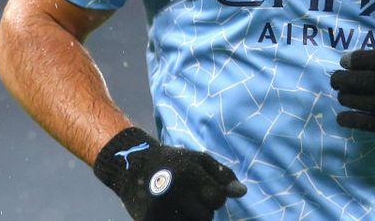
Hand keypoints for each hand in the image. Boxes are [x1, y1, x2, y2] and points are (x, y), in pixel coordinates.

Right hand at [93, 127, 246, 219]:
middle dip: (202, 209)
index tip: (202, 187)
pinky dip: (176, 220)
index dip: (214, 195)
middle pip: (206, 218)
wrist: (132, 167)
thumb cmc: (172, 161)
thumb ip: (223, 176)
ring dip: (190, 218)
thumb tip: (242, 193)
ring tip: (178, 204)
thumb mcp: (199, 160)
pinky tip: (170, 211)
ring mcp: (160, 212)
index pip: (218, 199)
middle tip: (187, 196)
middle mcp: (174, 194)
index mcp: (189, 176)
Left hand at [330, 0, 374, 138]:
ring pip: (362, 101)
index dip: (353, 60)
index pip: (370, 59)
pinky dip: (353, 120)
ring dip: (346, 97)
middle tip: (335, 79)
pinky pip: (370, 122)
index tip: (344, 62)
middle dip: (343, 80)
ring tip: (341, 94)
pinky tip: (342, 117)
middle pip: (362, 80)